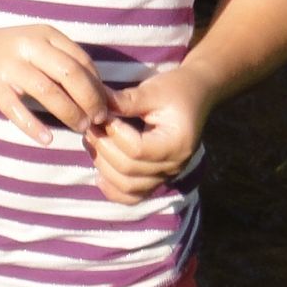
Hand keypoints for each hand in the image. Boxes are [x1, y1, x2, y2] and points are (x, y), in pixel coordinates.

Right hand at [0, 22, 117, 145]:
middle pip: (71, 73)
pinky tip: (48, 140)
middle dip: (90, 99)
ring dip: (70, 113)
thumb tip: (100, 94)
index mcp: (45, 34)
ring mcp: (9, 66)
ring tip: (81, 129)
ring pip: (49, 91)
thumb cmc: (6, 53)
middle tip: (98, 120)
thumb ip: (63, 64)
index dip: (99, 85)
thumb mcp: (35, 47)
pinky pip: (18, 110)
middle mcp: (29, 46)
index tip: (107, 105)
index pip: (82, 60)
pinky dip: (35, 127)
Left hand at [85, 68, 208, 202]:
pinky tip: (99, 174)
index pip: (137, 149)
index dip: (113, 133)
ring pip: (128, 186)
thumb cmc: (176, 89)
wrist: (196, 96)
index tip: (101, 114)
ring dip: (103, 166)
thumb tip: (96, 103)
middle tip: (90, 125)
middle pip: (129, 170)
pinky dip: (113, 190)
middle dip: (103, 147)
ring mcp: (166, 176)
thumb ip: (126, 100)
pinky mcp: (157, 178)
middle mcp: (174, 166)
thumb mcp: (153, 90)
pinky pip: (133, 196)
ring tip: (92, 140)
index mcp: (176, 143)